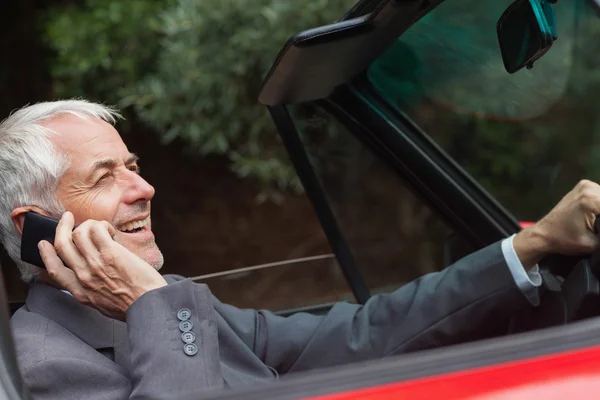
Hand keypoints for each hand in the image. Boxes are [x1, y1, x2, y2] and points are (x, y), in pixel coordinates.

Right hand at [38, 211, 166, 319]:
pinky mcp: (111, 253)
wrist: (149, 306)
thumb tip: (88, 276)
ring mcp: (96, 264)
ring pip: (79, 234)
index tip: (43, 243)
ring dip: (87, 224)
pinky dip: (102, 225)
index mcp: (80, 292)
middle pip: (62, 246)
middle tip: (67, 217)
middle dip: (61, 227)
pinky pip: (98, 230)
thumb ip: (90, 291)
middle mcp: (84, 277)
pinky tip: (111, 231)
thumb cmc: (132, 305)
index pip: (54, 270)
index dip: (46, 254)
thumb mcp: (102, 304)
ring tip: (101, 226)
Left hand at [514, 179, 599, 268]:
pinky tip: (596, 214)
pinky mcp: (582, 186)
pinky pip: (599, 194)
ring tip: (597, 221)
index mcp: (591, 199)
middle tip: (598, 225)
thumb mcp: (594, 243)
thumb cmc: (565, 240)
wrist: (544, 233)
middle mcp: (589, 187)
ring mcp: (585, 185)